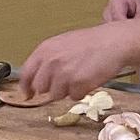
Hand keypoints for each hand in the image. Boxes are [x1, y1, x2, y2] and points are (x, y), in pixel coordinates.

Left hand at [19, 23, 133, 102]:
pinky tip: (89, 78)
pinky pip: (74, 97)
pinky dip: (82, 92)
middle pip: (41, 88)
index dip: (26, 87)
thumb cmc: (90, 42)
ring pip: (57, 95)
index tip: (28, 94)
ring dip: (68, 90)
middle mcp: (51, 62)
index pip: (26, 74)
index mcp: (45, 50)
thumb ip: (48, 59)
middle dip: (51, 87)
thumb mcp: (62, 43)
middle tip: (66, 80)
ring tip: (80, 75)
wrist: (113, 42)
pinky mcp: (77, 84)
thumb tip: (36, 80)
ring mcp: (64, 74)